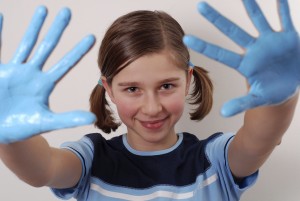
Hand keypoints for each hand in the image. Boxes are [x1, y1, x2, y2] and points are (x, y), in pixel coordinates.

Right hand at [0, 6, 95, 143]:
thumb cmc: (22, 128)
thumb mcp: (46, 122)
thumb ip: (68, 119)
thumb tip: (93, 117)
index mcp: (45, 85)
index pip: (66, 64)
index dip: (78, 51)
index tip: (92, 37)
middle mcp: (32, 73)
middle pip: (48, 47)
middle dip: (57, 29)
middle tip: (67, 11)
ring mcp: (15, 70)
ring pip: (27, 43)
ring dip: (34, 26)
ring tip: (44, 8)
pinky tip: (1, 16)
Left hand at [184, 0, 299, 116]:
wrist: (289, 86)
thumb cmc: (270, 92)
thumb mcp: (257, 99)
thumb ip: (241, 104)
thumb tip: (223, 113)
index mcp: (245, 64)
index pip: (220, 54)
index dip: (205, 46)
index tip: (187, 39)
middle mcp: (254, 49)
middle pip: (232, 31)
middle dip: (216, 19)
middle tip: (200, 5)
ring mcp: (270, 41)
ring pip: (258, 20)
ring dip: (251, 6)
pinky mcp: (288, 37)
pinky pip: (285, 20)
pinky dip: (284, 9)